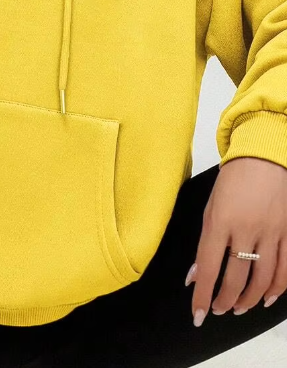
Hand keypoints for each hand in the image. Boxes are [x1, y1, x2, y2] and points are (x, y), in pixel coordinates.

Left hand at [186, 156, 286, 326]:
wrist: (263, 159)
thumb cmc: (231, 181)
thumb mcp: (210, 207)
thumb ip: (205, 241)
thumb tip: (195, 274)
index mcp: (219, 221)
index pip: (207, 266)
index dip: (202, 294)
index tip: (197, 314)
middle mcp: (245, 230)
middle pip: (235, 277)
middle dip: (225, 300)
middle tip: (217, 310)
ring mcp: (270, 233)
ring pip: (262, 279)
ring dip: (248, 299)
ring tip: (237, 308)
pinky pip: (284, 270)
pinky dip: (275, 289)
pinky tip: (265, 299)